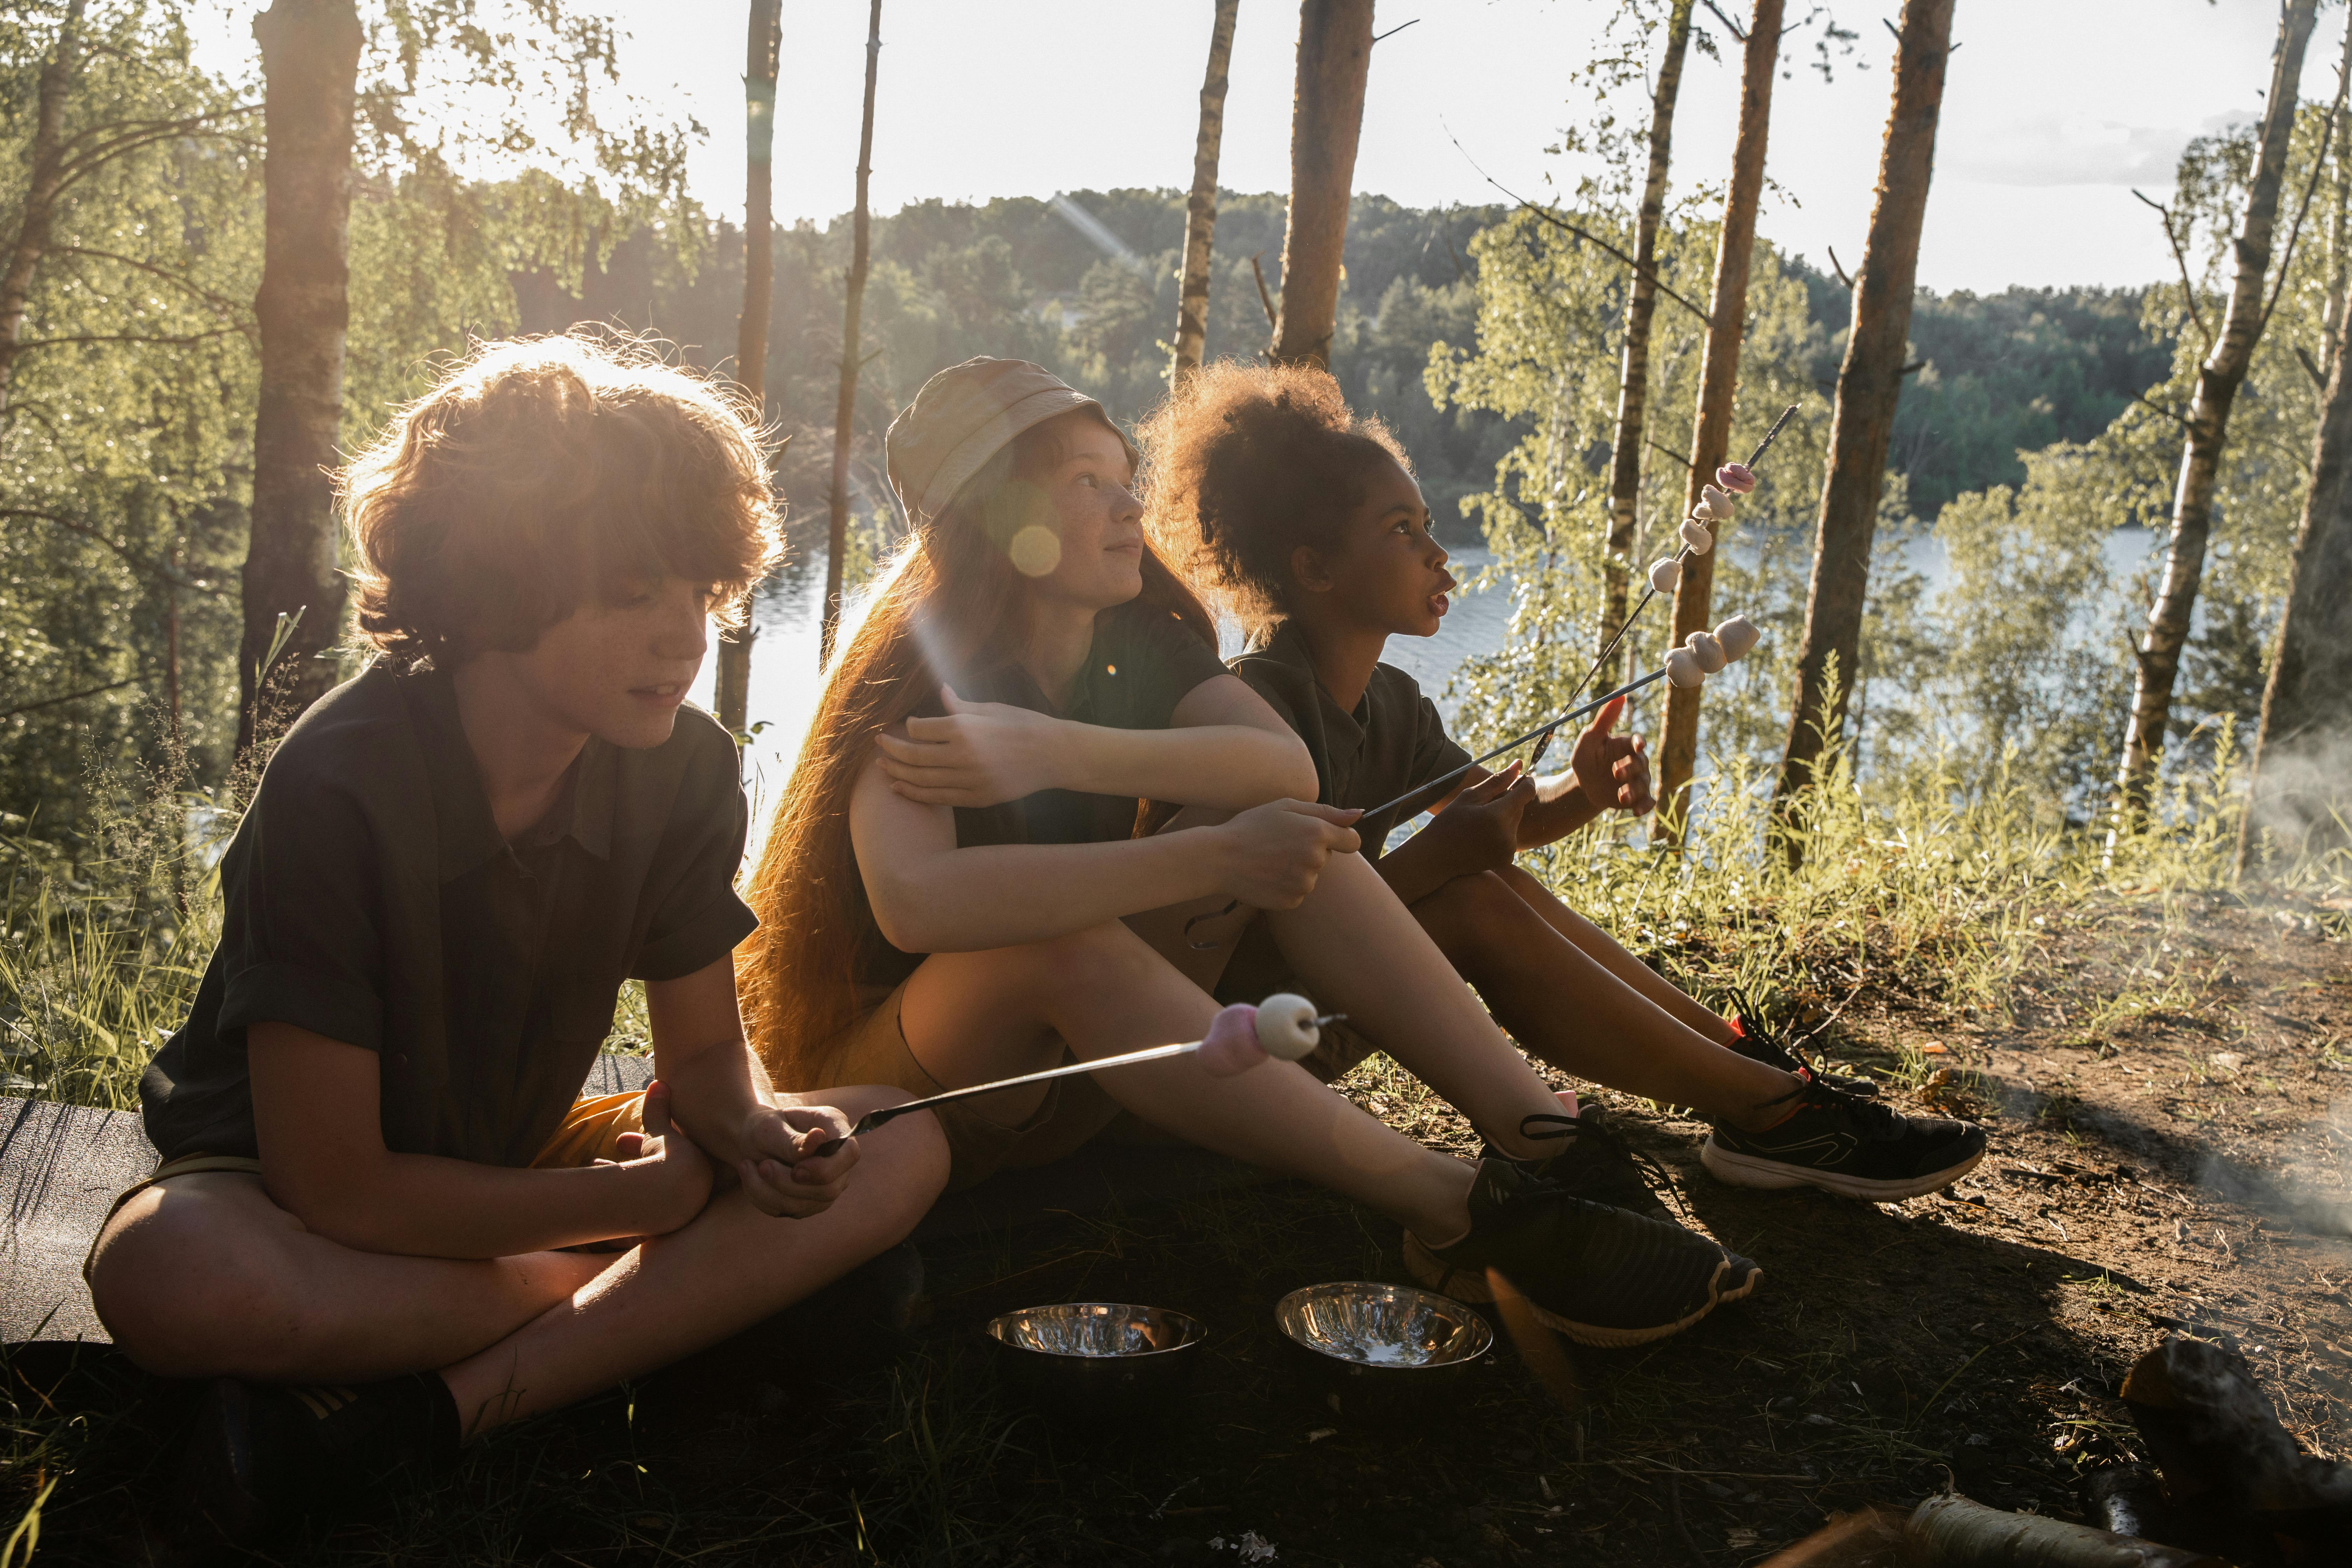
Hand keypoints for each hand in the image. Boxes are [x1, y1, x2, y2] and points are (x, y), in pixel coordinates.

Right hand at [615, 1080, 713, 1235]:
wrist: (660, 1196)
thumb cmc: (665, 1160)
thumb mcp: (658, 1131)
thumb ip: (659, 1109)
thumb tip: (659, 1082)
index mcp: (700, 1169)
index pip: (675, 1153)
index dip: (647, 1144)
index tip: (623, 1139)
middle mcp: (693, 1193)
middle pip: (661, 1174)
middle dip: (632, 1159)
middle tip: (608, 1151)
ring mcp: (679, 1213)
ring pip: (650, 1192)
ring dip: (622, 1177)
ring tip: (595, 1166)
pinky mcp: (662, 1229)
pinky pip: (640, 1209)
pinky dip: (622, 1198)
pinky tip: (601, 1188)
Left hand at [734, 1103, 859, 1219]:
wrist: (752, 1140)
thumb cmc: (765, 1128)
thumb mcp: (771, 1127)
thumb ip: (793, 1139)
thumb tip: (819, 1137)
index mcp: (835, 1129)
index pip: (850, 1154)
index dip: (827, 1168)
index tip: (796, 1170)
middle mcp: (837, 1161)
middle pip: (829, 1188)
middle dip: (788, 1183)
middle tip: (762, 1166)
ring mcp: (825, 1185)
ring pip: (805, 1205)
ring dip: (768, 1190)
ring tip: (746, 1165)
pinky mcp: (808, 1202)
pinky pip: (786, 1211)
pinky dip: (762, 1198)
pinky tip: (751, 1178)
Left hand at [872, 686, 1067, 807]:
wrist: (1053, 755)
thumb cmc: (1024, 725)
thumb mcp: (991, 709)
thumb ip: (960, 706)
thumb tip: (940, 691)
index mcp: (964, 727)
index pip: (919, 729)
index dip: (907, 727)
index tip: (904, 725)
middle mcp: (961, 755)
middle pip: (913, 755)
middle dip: (891, 750)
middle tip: (878, 745)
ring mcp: (968, 779)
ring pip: (921, 779)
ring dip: (897, 773)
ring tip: (882, 768)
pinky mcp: (976, 797)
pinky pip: (937, 797)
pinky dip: (915, 793)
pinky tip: (900, 788)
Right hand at [1213, 799, 1361, 909]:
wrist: (1219, 858)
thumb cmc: (1251, 826)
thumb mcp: (1287, 807)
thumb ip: (1327, 811)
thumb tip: (1359, 814)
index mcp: (1317, 833)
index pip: (1352, 841)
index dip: (1340, 837)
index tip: (1324, 836)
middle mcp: (1316, 860)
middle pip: (1327, 857)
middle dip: (1310, 850)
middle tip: (1280, 843)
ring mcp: (1304, 884)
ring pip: (1311, 875)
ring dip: (1297, 869)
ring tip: (1269, 860)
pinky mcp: (1291, 901)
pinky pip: (1297, 892)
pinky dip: (1285, 885)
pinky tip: (1266, 876)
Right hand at [1416, 764, 1536, 877]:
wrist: (1436, 858)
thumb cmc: (1448, 823)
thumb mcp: (1469, 797)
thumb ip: (1497, 781)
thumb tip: (1520, 764)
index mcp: (1497, 816)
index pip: (1526, 792)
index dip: (1525, 782)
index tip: (1519, 777)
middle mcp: (1507, 835)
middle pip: (1519, 807)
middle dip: (1507, 800)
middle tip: (1483, 804)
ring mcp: (1508, 849)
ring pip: (1515, 821)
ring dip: (1504, 816)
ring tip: (1479, 821)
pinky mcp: (1507, 858)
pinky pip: (1511, 836)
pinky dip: (1501, 831)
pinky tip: (1482, 834)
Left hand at [1568, 696, 1653, 816]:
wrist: (1583, 786)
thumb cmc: (1586, 758)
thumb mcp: (1589, 739)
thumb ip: (1604, 719)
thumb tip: (1620, 696)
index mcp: (1625, 746)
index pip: (1637, 742)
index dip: (1639, 744)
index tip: (1637, 746)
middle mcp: (1635, 762)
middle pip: (1641, 763)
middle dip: (1630, 769)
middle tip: (1615, 773)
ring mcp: (1637, 781)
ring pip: (1643, 784)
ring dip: (1633, 790)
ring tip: (1621, 796)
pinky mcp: (1636, 798)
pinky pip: (1647, 802)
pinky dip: (1644, 807)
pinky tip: (1636, 812)